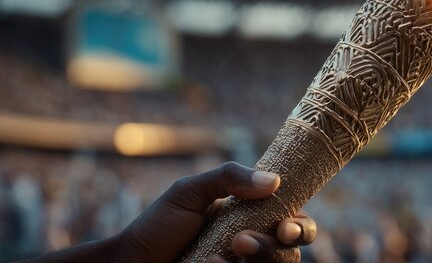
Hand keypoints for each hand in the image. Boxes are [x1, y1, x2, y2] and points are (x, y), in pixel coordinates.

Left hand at [120, 161, 316, 262]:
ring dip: (258, 259)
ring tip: (228, 249)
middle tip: (244, 242)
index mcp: (252, 219)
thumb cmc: (159, 225)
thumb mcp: (191, 191)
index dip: (301, 227)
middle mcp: (253, 248)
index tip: (285, 226)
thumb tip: (274, 182)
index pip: (294, 223)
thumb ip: (229, 177)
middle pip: (291, 253)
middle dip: (276, 248)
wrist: (130, 260)